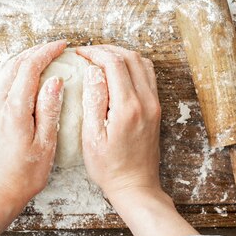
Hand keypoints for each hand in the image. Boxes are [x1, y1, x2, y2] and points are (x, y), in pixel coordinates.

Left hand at [0, 40, 65, 235]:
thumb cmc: (22, 177)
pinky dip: (14, 74)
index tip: (62, 46)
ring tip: (41, 59)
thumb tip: (54, 81)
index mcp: (14, 109)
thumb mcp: (45, 145)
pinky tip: (25, 81)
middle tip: (54, 48)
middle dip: (35, 51)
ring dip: (23, 61)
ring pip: (4, 73)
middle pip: (14, 64)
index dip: (46, 52)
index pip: (29, 68)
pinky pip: (0, 85)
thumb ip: (49, 110)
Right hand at [76, 45, 161, 201]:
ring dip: (121, 55)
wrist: (135, 185)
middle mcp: (146, 101)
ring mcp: (154, 104)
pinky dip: (132, 65)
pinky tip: (117, 71)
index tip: (79, 53)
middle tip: (88, 53)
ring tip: (101, 58)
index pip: (113, 63)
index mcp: (128, 107)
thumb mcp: (92, 137)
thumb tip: (93, 71)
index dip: (94, 53)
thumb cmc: (109, 168)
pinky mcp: (156, 108)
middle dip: (106, 50)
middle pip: (130, 57)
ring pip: (142, 63)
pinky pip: (148, 75)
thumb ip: (93, 100)